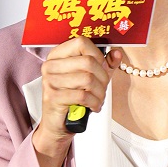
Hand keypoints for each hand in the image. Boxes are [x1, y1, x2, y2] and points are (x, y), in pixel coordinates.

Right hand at [32, 38, 121, 166]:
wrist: (57, 124)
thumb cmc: (73, 98)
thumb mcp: (91, 78)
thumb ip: (105, 64)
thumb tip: (117, 53)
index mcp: (57, 55)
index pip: (81, 42)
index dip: (97, 54)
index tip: (102, 67)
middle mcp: (50, 65)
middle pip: (87, 61)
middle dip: (102, 77)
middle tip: (103, 88)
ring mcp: (50, 81)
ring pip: (87, 79)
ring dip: (99, 92)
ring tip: (98, 99)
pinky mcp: (53, 97)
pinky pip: (83, 95)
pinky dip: (94, 102)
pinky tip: (94, 106)